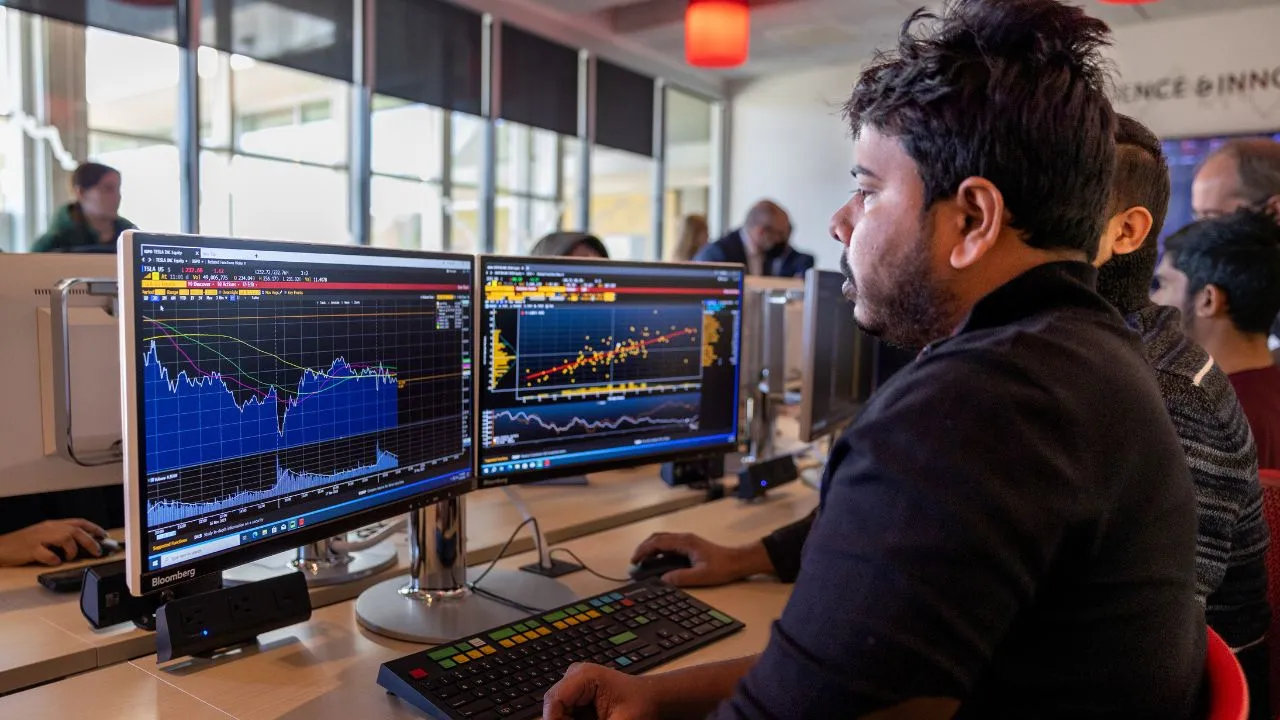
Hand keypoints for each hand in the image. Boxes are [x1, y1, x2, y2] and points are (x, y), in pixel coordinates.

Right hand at [0, 519, 105, 566]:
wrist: (0, 546)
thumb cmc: (21, 543)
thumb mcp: (43, 534)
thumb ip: (59, 536)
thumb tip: (80, 545)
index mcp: (52, 525)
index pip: (78, 522)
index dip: (93, 528)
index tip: (104, 535)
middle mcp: (48, 528)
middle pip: (75, 530)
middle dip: (89, 541)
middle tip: (96, 552)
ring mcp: (39, 538)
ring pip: (65, 538)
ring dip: (72, 550)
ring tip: (69, 558)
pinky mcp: (31, 549)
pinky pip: (47, 553)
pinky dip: (54, 559)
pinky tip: (54, 562)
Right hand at [542, 663, 658, 719]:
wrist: (652, 699)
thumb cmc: (640, 706)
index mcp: (584, 676)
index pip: (554, 700)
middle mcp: (574, 676)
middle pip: (553, 708)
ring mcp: (574, 685)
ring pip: (558, 713)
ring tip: (598, 719)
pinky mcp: (576, 695)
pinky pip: (565, 714)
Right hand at [630, 533, 770, 586]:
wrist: (738, 561)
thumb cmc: (723, 567)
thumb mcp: (701, 575)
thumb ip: (681, 578)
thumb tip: (663, 580)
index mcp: (685, 542)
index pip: (658, 543)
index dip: (643, 550)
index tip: (634, 560)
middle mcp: (685, 538)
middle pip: (657, 538)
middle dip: (644, 547)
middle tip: (635, 560)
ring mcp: (687, 541)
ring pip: (663, 540)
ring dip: (651, 548)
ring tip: (643, 561)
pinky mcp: (690, 545)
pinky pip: (669, 544)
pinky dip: (659, 550)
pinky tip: (658, 561)